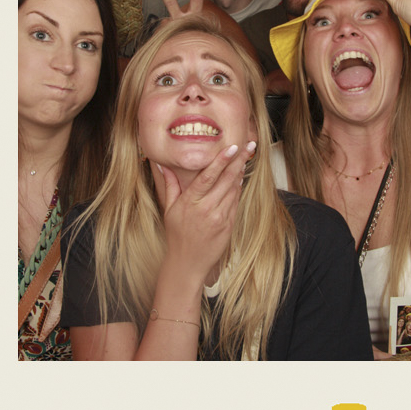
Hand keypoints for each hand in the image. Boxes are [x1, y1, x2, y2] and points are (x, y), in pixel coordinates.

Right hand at [152, 141, 254, 281]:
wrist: (188, 264)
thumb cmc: (176, 235)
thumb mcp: (169, 209)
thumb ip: (170, 185)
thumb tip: (161, 164)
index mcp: (190, 203)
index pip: (208, 177)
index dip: (221, 161)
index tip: (232, 147)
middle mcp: (206, 209)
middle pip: (226, 180)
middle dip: (239, 161)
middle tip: (249, 145)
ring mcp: (219, 218)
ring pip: (234, 190)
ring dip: (240, 172)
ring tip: (246, 156)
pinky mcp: (228, 226)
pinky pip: (235, 203)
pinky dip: (238, 189)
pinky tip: (239, 178)